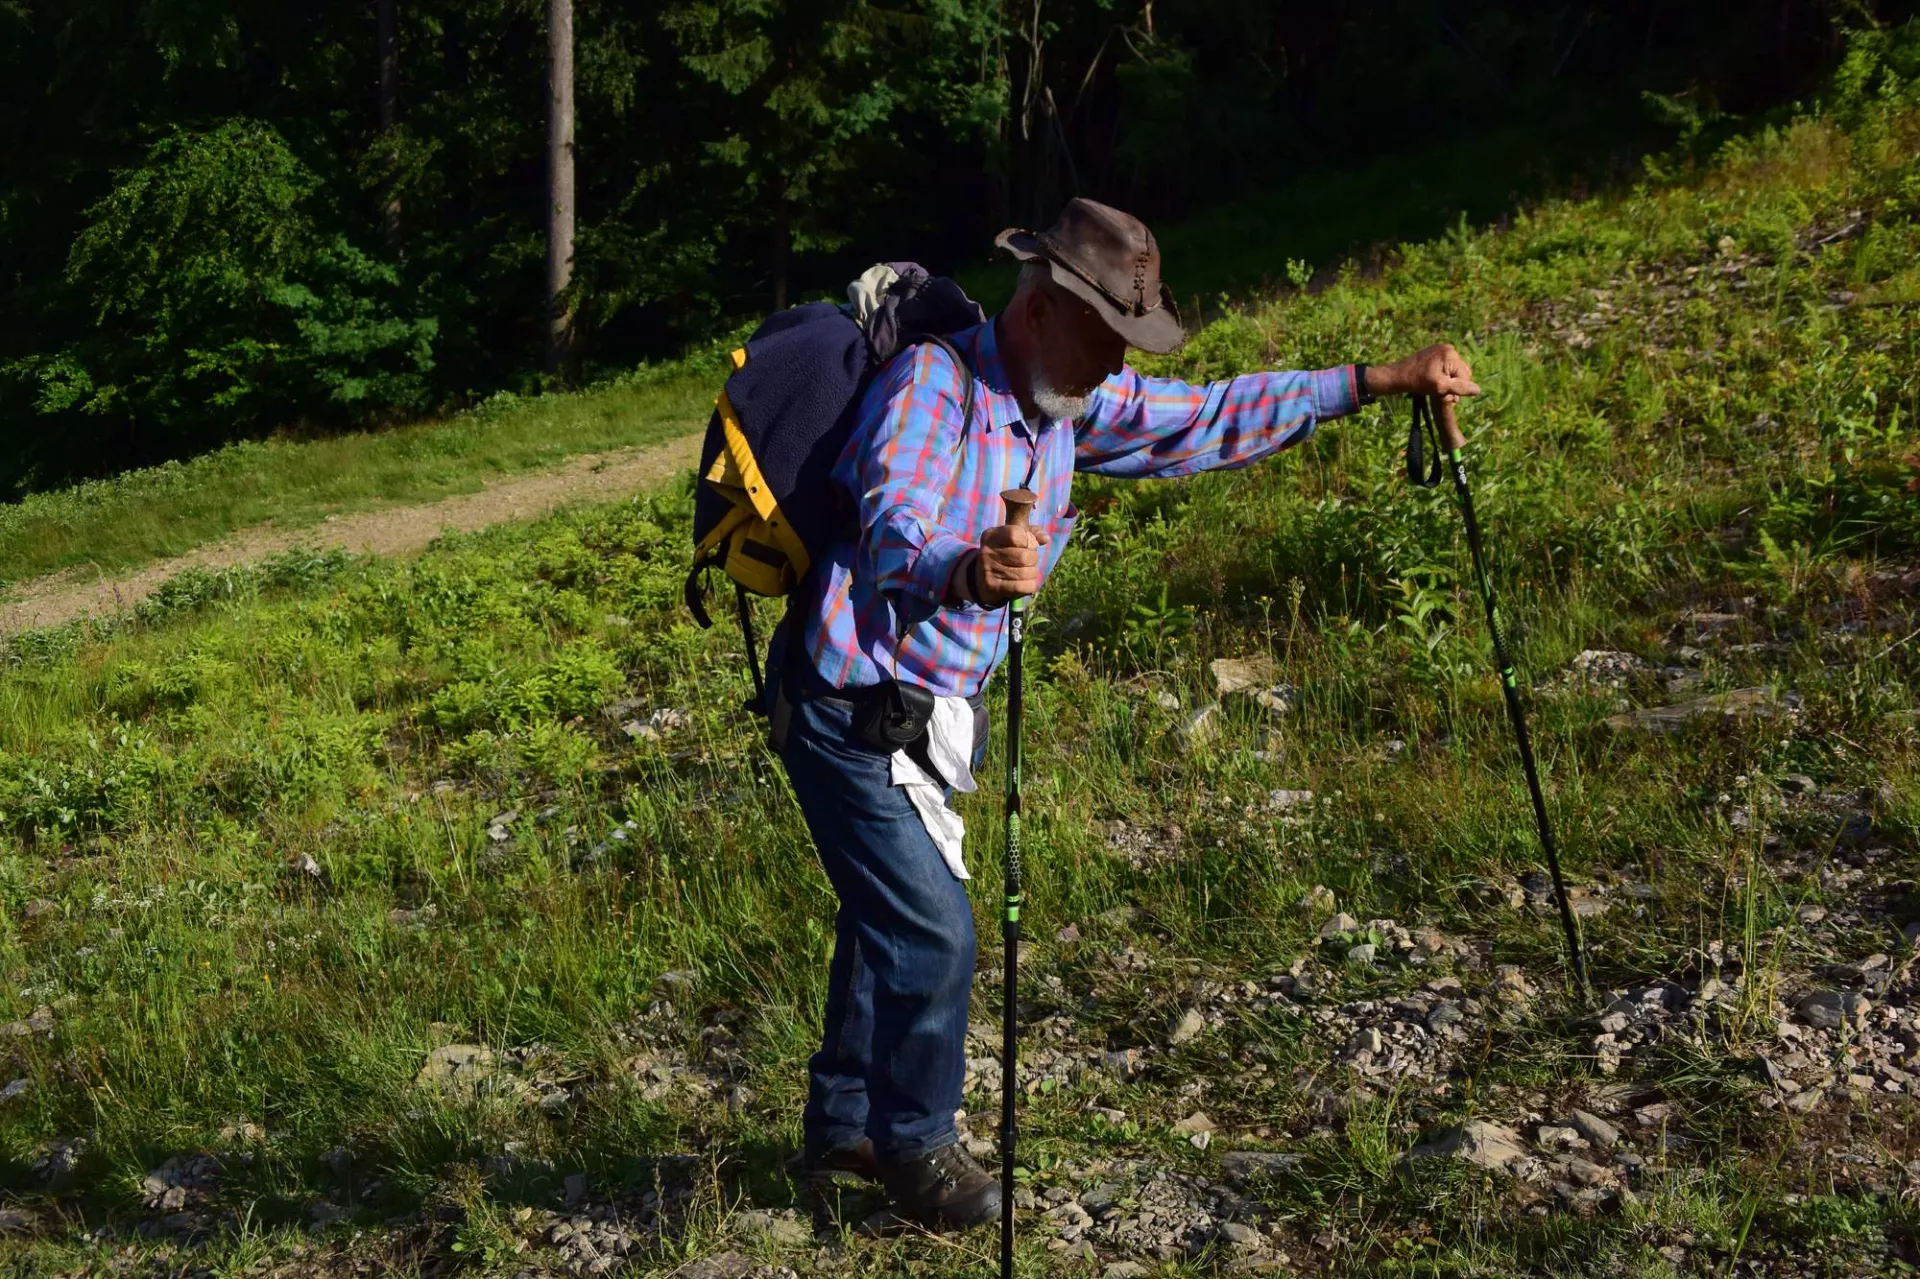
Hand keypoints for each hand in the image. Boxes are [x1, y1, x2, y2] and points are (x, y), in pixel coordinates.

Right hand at [973, 523, 1050, 605]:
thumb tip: (1045, 538)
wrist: (982, 580)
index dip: (1029, 540)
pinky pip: (1022, 587)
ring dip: (1032, 573)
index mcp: (992, 535)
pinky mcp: (993, 587)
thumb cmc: (1004, 555)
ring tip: (1027, 572)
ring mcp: (989, 570)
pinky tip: (1026, 583)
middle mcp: (987, 551)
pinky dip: (1030, 586)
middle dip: (1033, 559)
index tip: (1027, 545)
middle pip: (1024, 556)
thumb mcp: (1014, 539)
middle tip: (1028, 562)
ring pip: (1025, 572)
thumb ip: (1031, 533)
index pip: (1016, 534)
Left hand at [1365, 343, 1480, 401]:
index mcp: (1451, 354)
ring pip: (1454, 371)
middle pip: (1461, 372)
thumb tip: (1478, 390)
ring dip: (1449, 382)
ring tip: (1437, 389)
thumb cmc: (1417, 382)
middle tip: (1442, 394)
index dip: (1458, 389)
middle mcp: (1449, 349)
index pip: (1466, 376)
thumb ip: (1459, 388)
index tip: (1447, 397)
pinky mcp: (1435, 353)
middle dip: (1454, 385)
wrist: (1397, 376)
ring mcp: (1441, 349)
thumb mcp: (1439, 387)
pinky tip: (1434, 382)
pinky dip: (1443, 376)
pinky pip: (1447, 367)